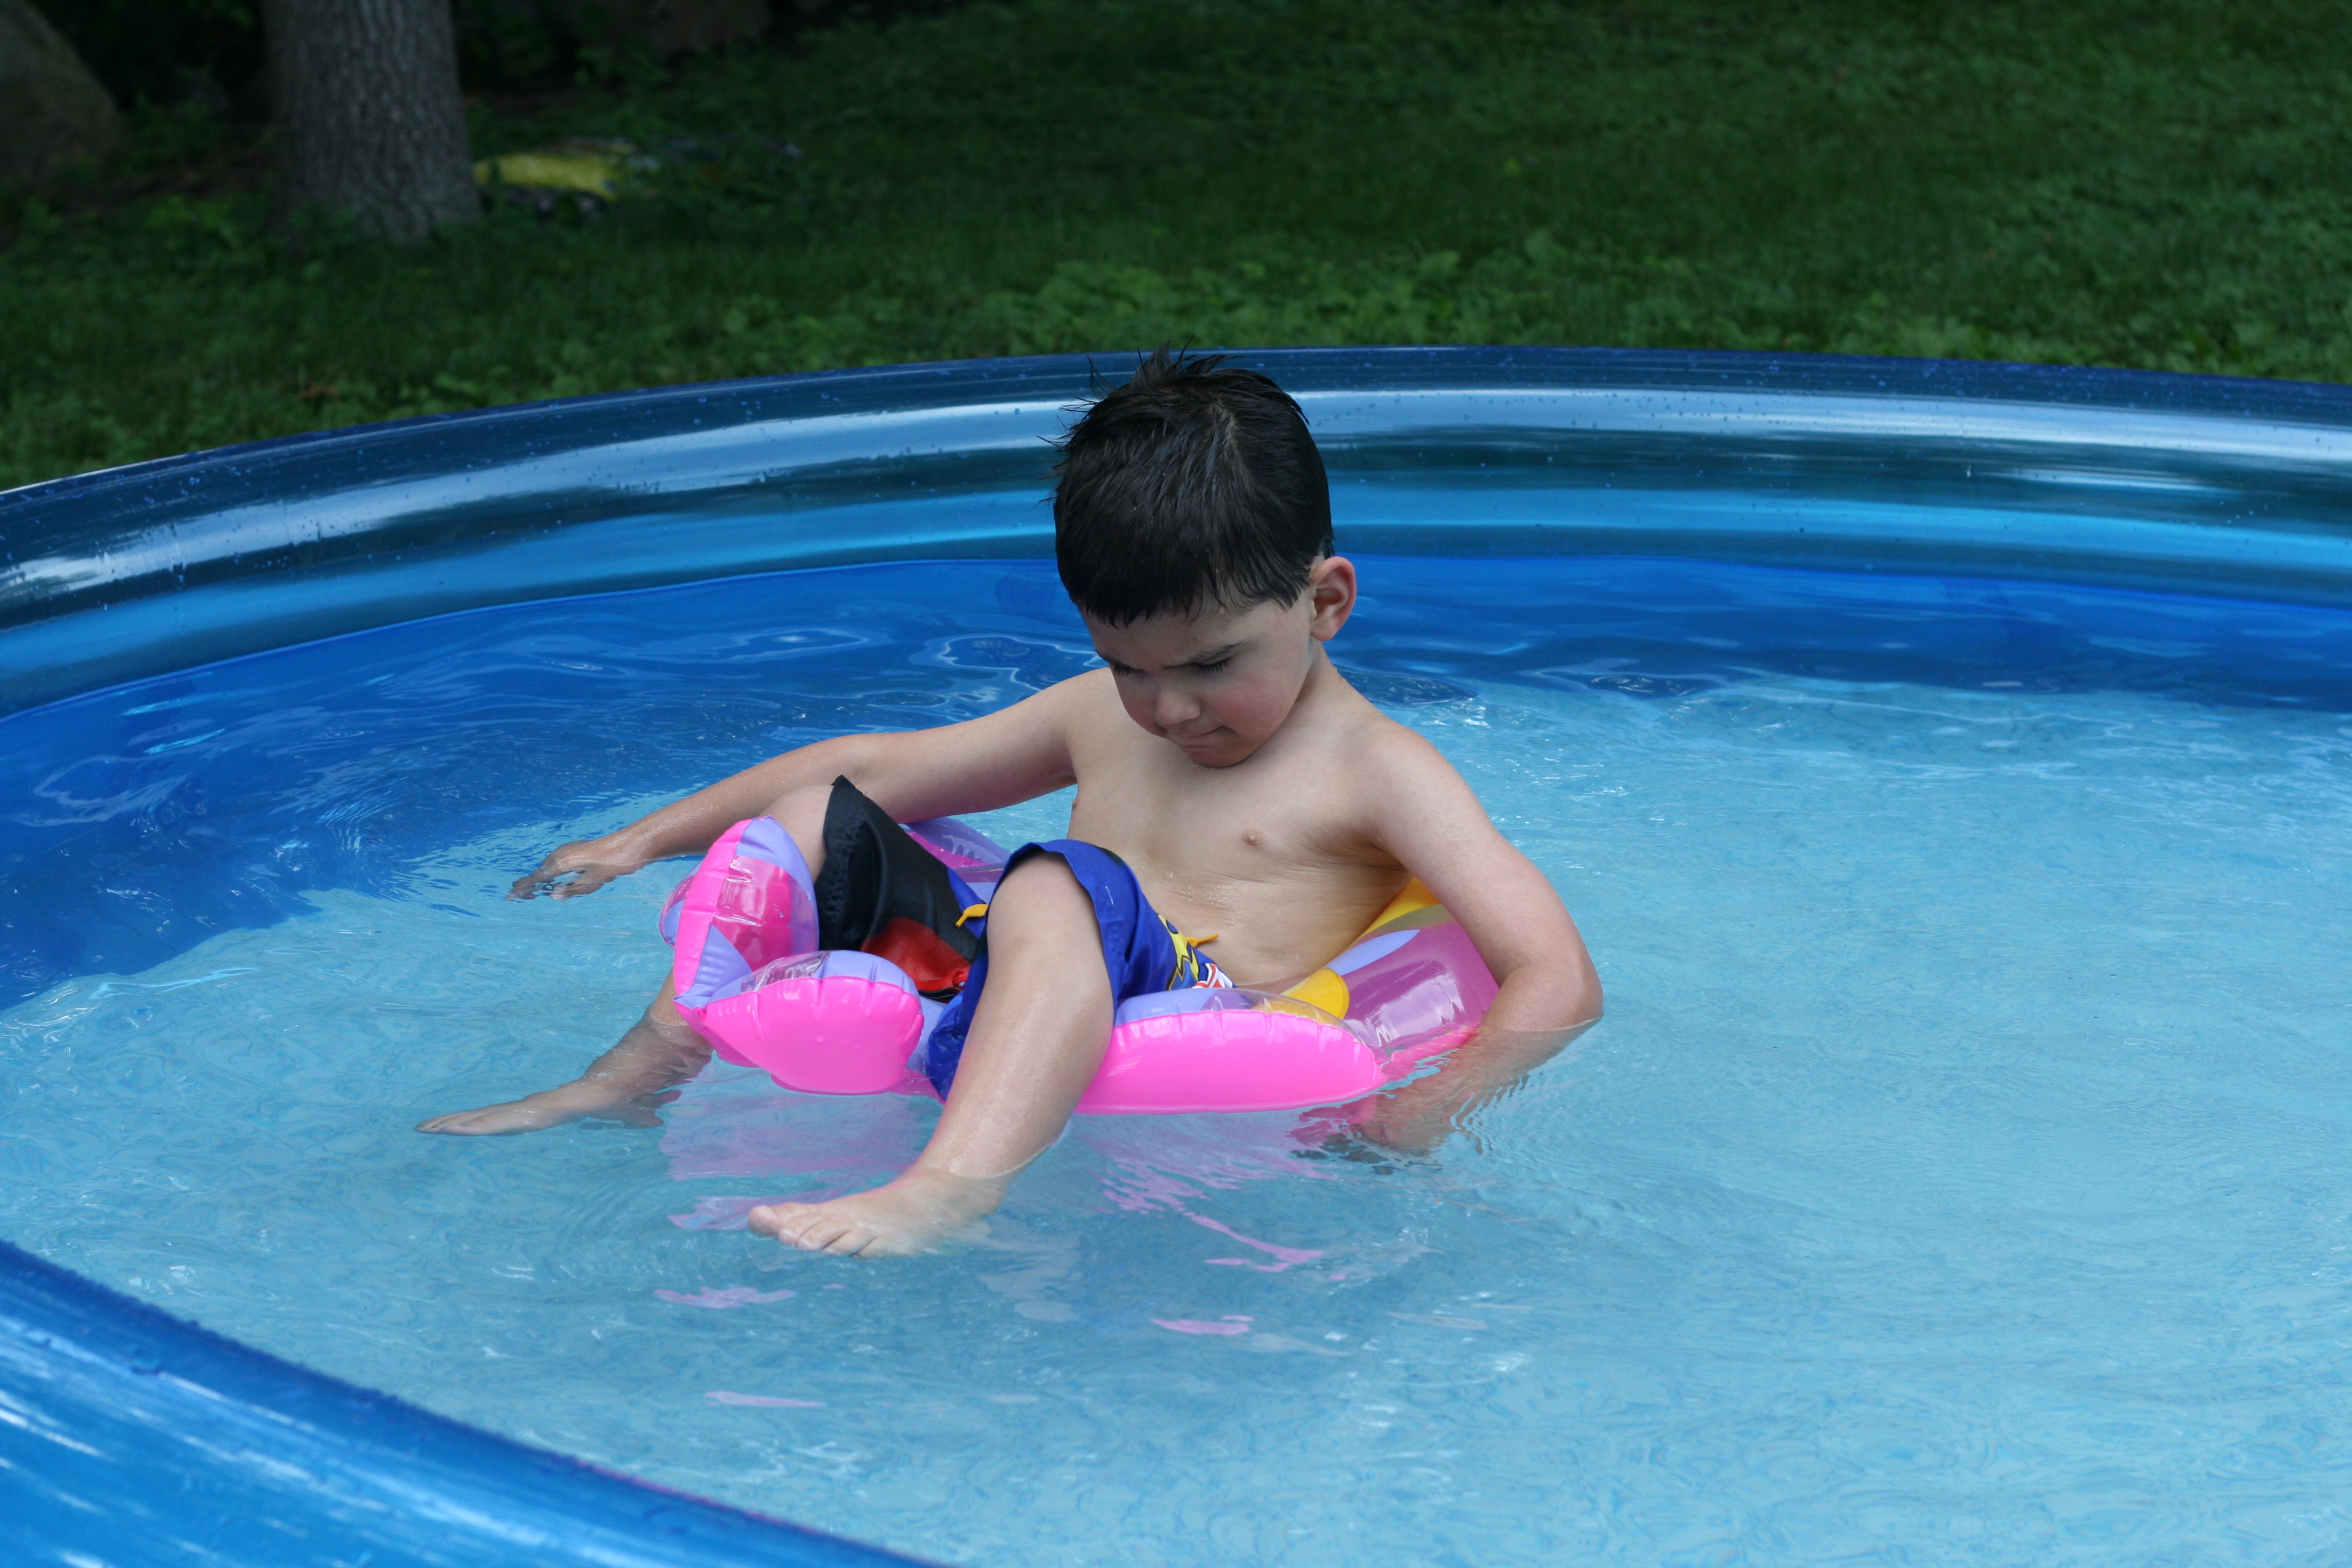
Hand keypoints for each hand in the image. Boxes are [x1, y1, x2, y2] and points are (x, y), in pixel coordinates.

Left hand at [416, 1084, 678, 1134]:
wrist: (621, 1087)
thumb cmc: (622, 1095)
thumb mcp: (628, 1114)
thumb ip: (634, 1117)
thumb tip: (654, 1120)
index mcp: (546, 1111)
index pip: (509, 1119)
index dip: (485, 1123)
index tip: (462, 1127)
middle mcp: (531, 1109)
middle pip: (487, 1118)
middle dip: (456, 1122)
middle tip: (423, 1127)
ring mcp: (527, 1110)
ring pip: (483, 1120)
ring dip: (453, 1125)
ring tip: (423, 1129)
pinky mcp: (529, 1112)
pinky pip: (494, 1122)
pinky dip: (469, 1126)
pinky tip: (447, 1130)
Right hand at [509, 838, 646, 899]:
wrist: (634, 844)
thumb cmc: (615, 862)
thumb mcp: (594, 880)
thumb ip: (573, 889)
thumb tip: (554, 894)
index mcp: (563, 862)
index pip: (538, 877)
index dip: (524, 888)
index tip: (510, 896)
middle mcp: (564, 854)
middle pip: (541, 871)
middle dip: (530, 883)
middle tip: (517, 894)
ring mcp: (572, 850)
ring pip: (551, 866)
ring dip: (542, 877)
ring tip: (531, 888)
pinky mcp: (580, 850)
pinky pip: (561, 862)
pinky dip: (554, 871)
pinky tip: (557, 878)